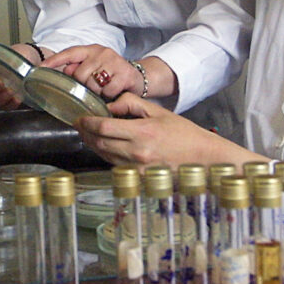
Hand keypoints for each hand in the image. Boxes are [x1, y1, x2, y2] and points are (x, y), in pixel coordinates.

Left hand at [42, 44, 139, 99]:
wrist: (138, 77)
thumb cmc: (111, 74)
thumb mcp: (94, 67)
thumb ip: (78, 68)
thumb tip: (65, 71)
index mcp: (91, 49)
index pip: (70, 53)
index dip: (54, 60)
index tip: (40, 67)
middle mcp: (103, 52)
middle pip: (80, 74)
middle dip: (83, 85)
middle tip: (93, 87)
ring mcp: (115, 62)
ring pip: (93, 84)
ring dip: (97, 92)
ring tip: (103, 90)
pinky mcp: (125, 74)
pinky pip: (107, 91)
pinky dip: (108, 96)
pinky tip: (113, 92)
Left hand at [74, 93, 260, 168]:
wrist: (204, 158)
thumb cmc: (184, 134)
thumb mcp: (159, 111)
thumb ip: (132, 104)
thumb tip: (111, 106)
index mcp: (142, 132)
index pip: (103, 127)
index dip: (87, 122)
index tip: (79, 117)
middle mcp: (137, 152)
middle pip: (99, 143)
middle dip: (85, 133)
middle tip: (80, 125)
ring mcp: (137, 168)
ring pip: (104, 156)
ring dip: (93, 145)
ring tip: (88, 134)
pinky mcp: (139, 178)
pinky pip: (115, 165)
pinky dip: (106, 155)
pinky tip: (105, 147)